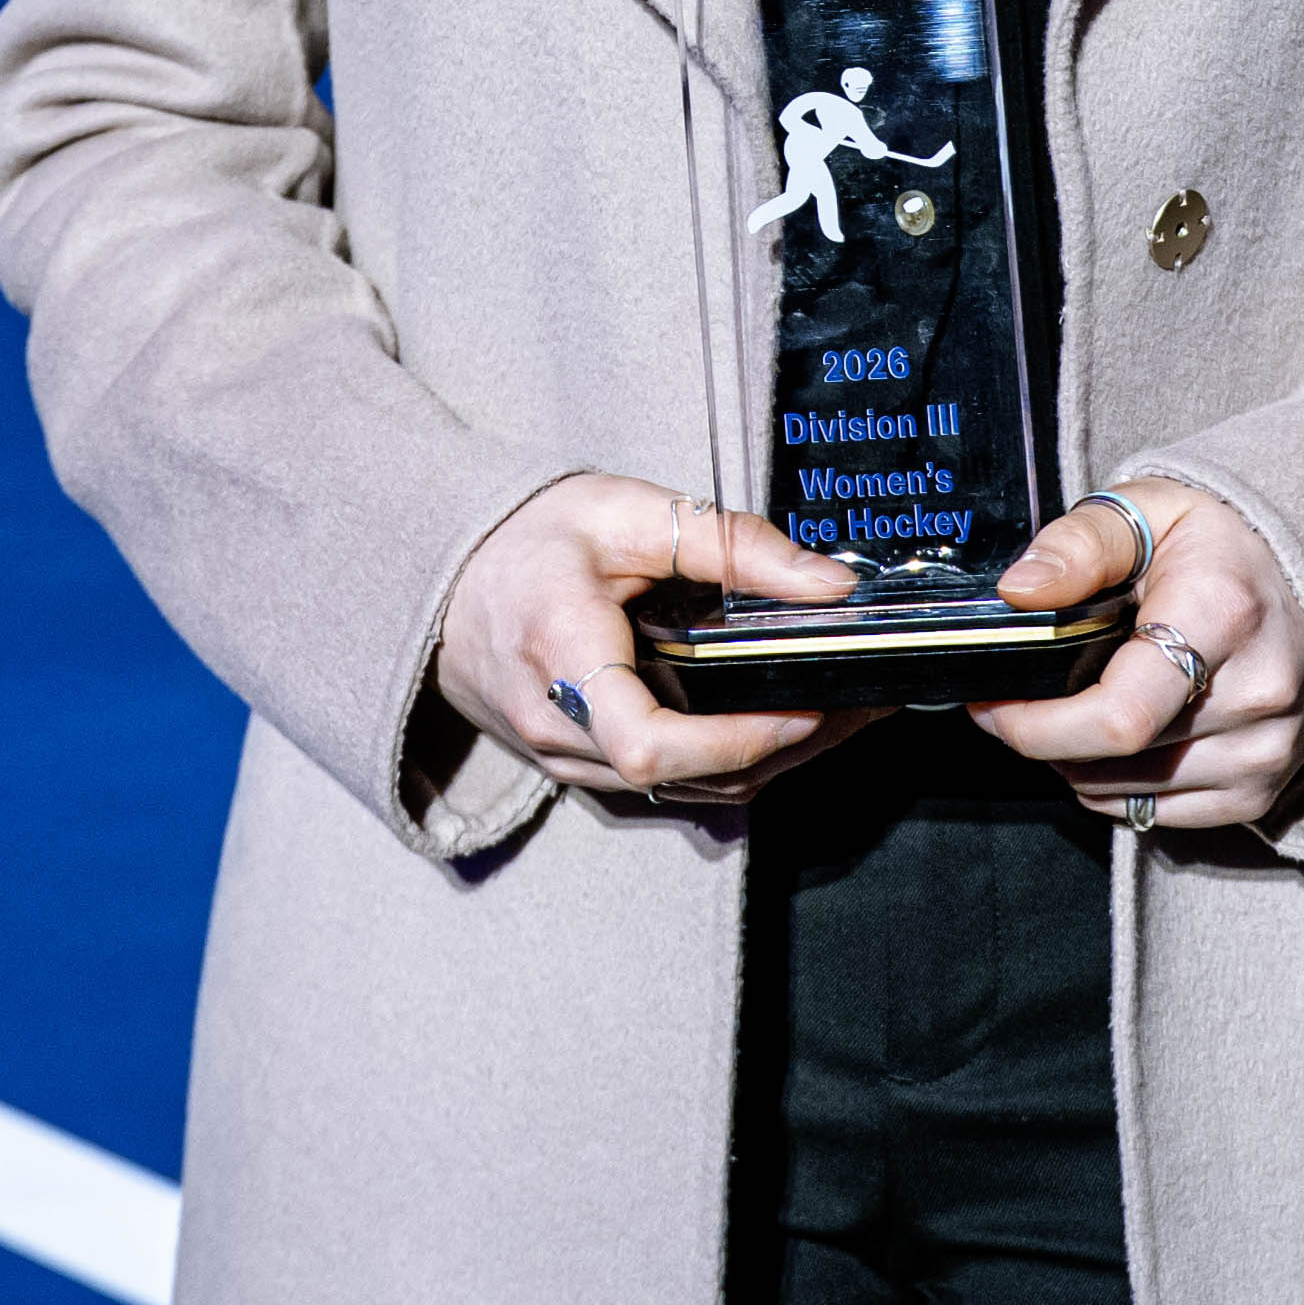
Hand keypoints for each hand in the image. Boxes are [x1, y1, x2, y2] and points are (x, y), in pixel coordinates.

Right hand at [434, 473, 874, 805]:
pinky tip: (773, 725)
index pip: (649, 740)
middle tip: (864, 704)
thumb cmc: (529, 537)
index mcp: (562, 653)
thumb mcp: (627, 512)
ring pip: (682, 792)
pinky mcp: (571, 769)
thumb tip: (829, 585)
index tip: (802, 707)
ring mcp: (560, 760)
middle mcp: (556, 725)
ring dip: (768, 763)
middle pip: (687, 776)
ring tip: (838, 712)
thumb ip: (730, 543)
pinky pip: (661, 787)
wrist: (439, 574)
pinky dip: (726, 766)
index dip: (737, 740)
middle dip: (787, 749)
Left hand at [966, 476, 1303, 829]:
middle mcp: (1256, 695)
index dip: (1039, 725)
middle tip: (1009, 703)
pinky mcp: (1264, 790)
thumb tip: (1019, 592)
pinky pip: (1166, 815)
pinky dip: (1119, 788)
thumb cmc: (1214, 543)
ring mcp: (1268, 752)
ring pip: (1136, 794)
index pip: (1120, 714)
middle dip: (1043, 740)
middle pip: (1120, 758)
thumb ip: (1078, 545)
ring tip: (1059, 716)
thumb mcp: (1145, 509)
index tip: (991, 704)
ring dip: (1077, 767)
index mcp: (1222, 615)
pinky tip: (1106, 743)